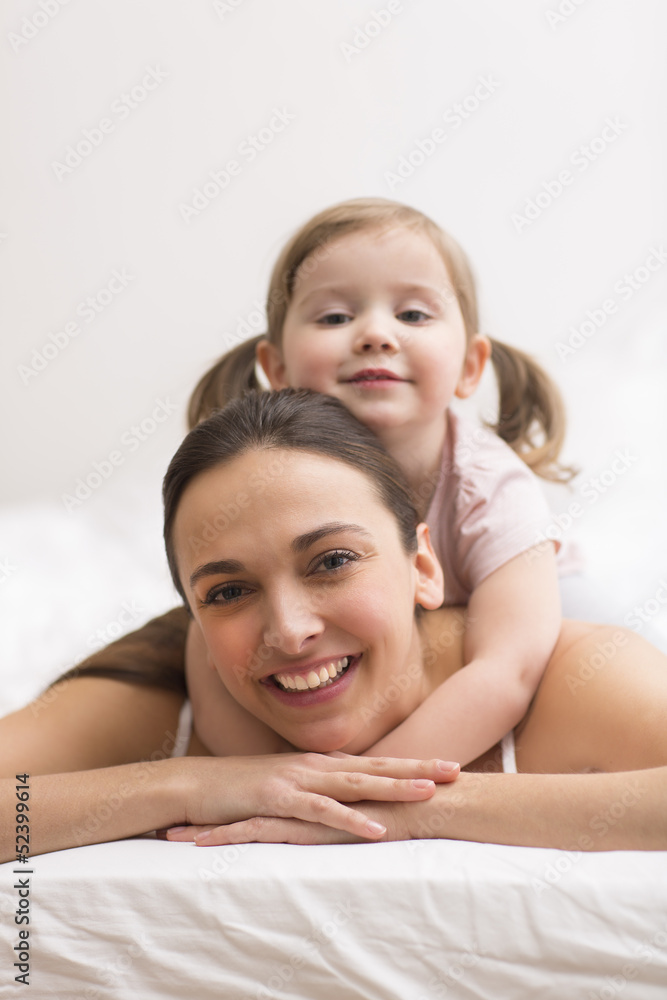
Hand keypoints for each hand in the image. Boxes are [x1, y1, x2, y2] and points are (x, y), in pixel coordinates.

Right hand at [165, 752, 458, 843]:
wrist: (198, 785)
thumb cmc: (243, 790)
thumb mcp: (286, 787)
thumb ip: (317, 789)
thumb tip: (345, 797)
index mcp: (320, 764)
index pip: (375, 762)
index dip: (411, 762)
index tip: (447, 765)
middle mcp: (316, 766)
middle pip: (375, 766)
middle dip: (417, 767)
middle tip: (456, 770)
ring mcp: (299, 779)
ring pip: (355, 783)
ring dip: (393, 787)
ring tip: (429, 792)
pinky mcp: (280, 798)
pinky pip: (322, 810)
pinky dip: (351, 819)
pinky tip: (376, 829)